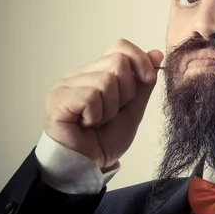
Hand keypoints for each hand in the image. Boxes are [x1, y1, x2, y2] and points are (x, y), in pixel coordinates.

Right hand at [43, 39, 162, 168]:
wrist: (89, 167)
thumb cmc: (105, 140)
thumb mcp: (133, 108)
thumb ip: (143, 83)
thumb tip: (156, 54)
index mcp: (97, 72)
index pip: (120, 46)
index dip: (139, 60)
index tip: (148, 79)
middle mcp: (79, 74)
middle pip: (118, 61)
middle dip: (126, 92)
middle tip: (112, 113)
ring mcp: (66, 85)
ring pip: (106, 81)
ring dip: (110, 109)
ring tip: (98, 122)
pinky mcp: (57, 100)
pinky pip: (91, 97)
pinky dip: (96, 116)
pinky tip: (86, 125)